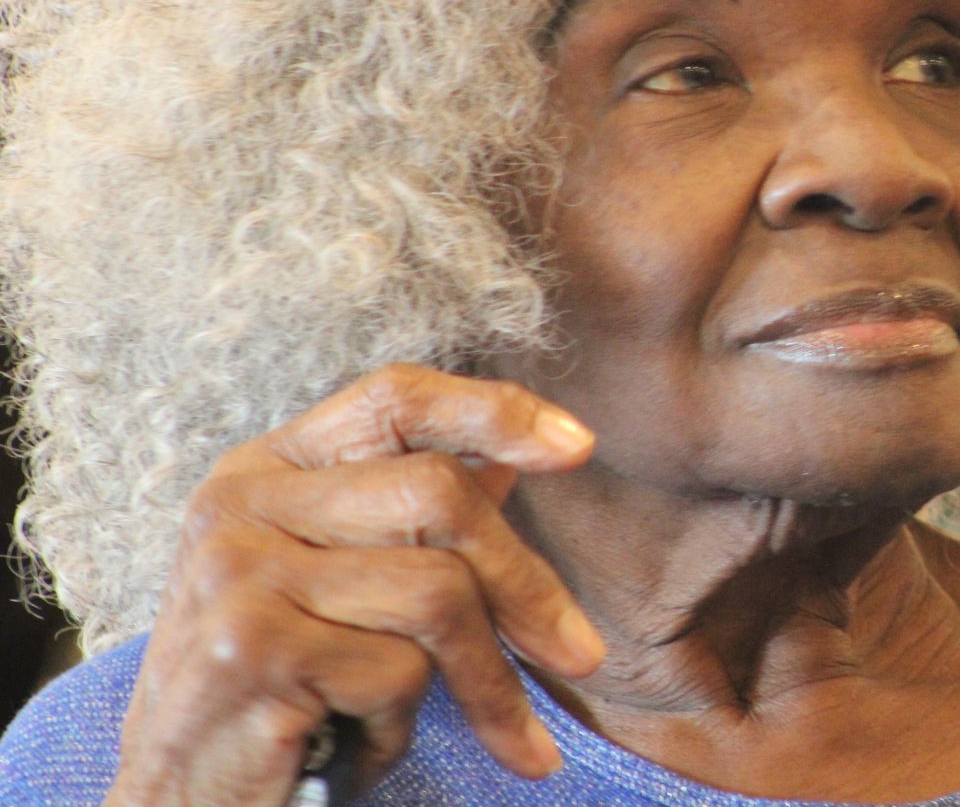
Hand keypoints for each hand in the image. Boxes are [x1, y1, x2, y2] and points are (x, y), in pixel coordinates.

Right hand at [104, 364, 604, 806]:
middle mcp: (242, 504)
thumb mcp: (338, 590)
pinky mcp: (251, 648)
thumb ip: (413, 521)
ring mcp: (240, 572)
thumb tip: (517, 460)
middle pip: (440, 496)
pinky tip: (357, 745)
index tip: (577, 446)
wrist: (172, 800)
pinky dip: (403, 725)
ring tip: (499, 732)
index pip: (395, 398)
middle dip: (528, 586)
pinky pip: (396, 670)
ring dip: (486, 681)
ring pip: (436, 590)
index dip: (493, 411)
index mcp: (266, 470)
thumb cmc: (274, 692)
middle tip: (582, 657)